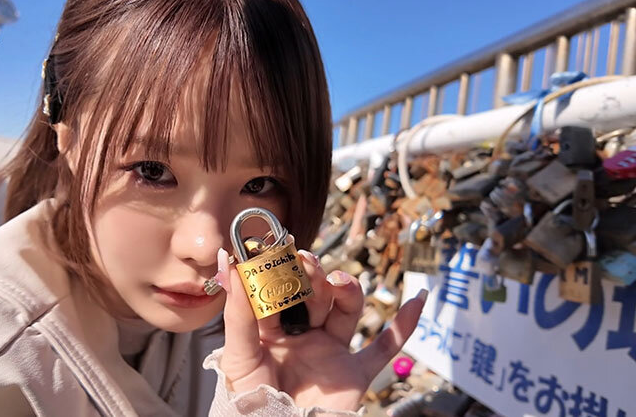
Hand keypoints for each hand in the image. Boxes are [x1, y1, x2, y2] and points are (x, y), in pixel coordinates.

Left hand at [217, 243, 426, 411]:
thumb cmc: (250, 401)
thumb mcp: (238, 353)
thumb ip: (239, 310)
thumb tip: (229, 262)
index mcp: (272, 329)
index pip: (280, 290)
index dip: (281, 268)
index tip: (280, 246)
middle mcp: (303, 335)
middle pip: (315, 295)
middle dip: (313, 277)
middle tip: (307, 262)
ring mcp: (331, 352)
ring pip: (347, 310)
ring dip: (347, 290)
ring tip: (339, 281)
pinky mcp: (355, 373)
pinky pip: (384, 347)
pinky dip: (404, 325)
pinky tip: (417, 300)